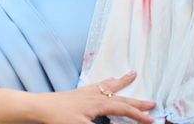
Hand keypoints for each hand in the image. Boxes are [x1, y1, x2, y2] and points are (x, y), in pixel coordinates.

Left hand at [32, 71, 154, 123]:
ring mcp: (87, 92)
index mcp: (98, 103)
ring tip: (132, 75)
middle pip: (120, 96)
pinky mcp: (79, 92)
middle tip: (151, 102)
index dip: (139, 115)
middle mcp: (95, 94)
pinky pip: (98, 85)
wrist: (40, 107)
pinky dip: (106, 83)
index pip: (124, 108)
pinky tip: (107, 81)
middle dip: (136, 101)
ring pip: (110, 86)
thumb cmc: (59, 118)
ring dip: (122, 82)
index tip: (152, 119)